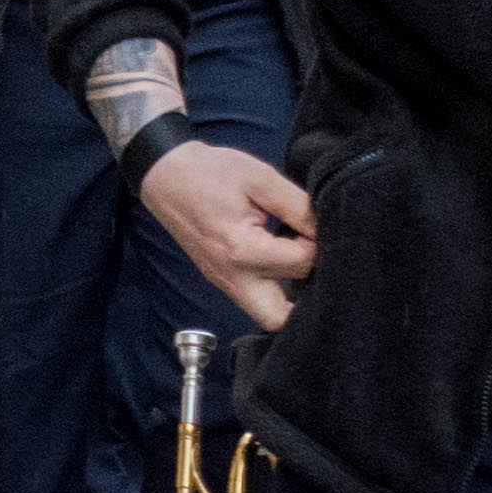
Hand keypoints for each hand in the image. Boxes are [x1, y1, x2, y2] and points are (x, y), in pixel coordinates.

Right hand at [144, 141, 319, 325]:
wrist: (166, 176)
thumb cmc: (210, 173)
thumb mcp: (259, 178)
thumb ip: (297, 205)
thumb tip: (325, 229)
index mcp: (242, 250)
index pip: (302, 264)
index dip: (319, 243)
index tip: (312, 222)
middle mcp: (233, 277)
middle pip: (280, 319)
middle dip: (305, 297)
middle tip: (312, 258)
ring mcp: (225, 283)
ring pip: (267, 316)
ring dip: (291, 299)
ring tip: (298, 260)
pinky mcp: (222, 280)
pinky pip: (256, 300)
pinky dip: (276, 292)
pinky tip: (283, 261)